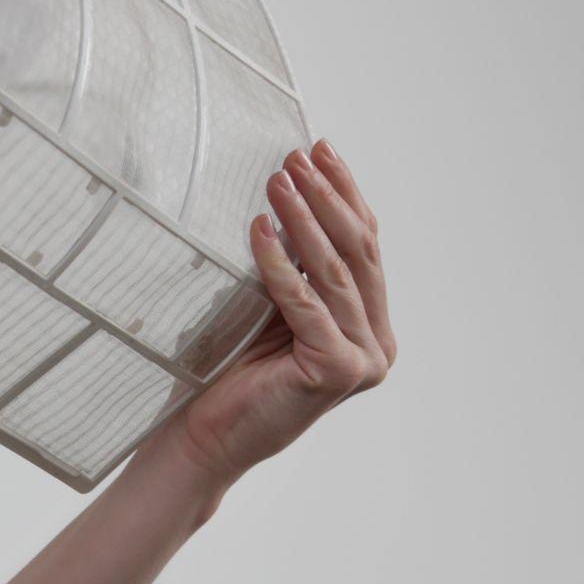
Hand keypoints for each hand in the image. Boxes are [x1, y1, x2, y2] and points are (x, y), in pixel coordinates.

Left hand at [150, 139, 396, 485]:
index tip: (320, 149)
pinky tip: (258, 228)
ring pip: (335, 273)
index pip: (365, 244)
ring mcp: (364, 361)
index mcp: (370, 324)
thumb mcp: (271, 305)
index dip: (346, 193)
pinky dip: (279, 262)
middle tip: (297, 156)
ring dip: (305, 220)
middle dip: (328, 197)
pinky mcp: (336, 371)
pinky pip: (303, 303)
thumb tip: (287, 193)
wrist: (206, 434)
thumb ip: (294, 265)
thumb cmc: (231, 368)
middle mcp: (377, 343)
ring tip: (278, 180)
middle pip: (358, 253)